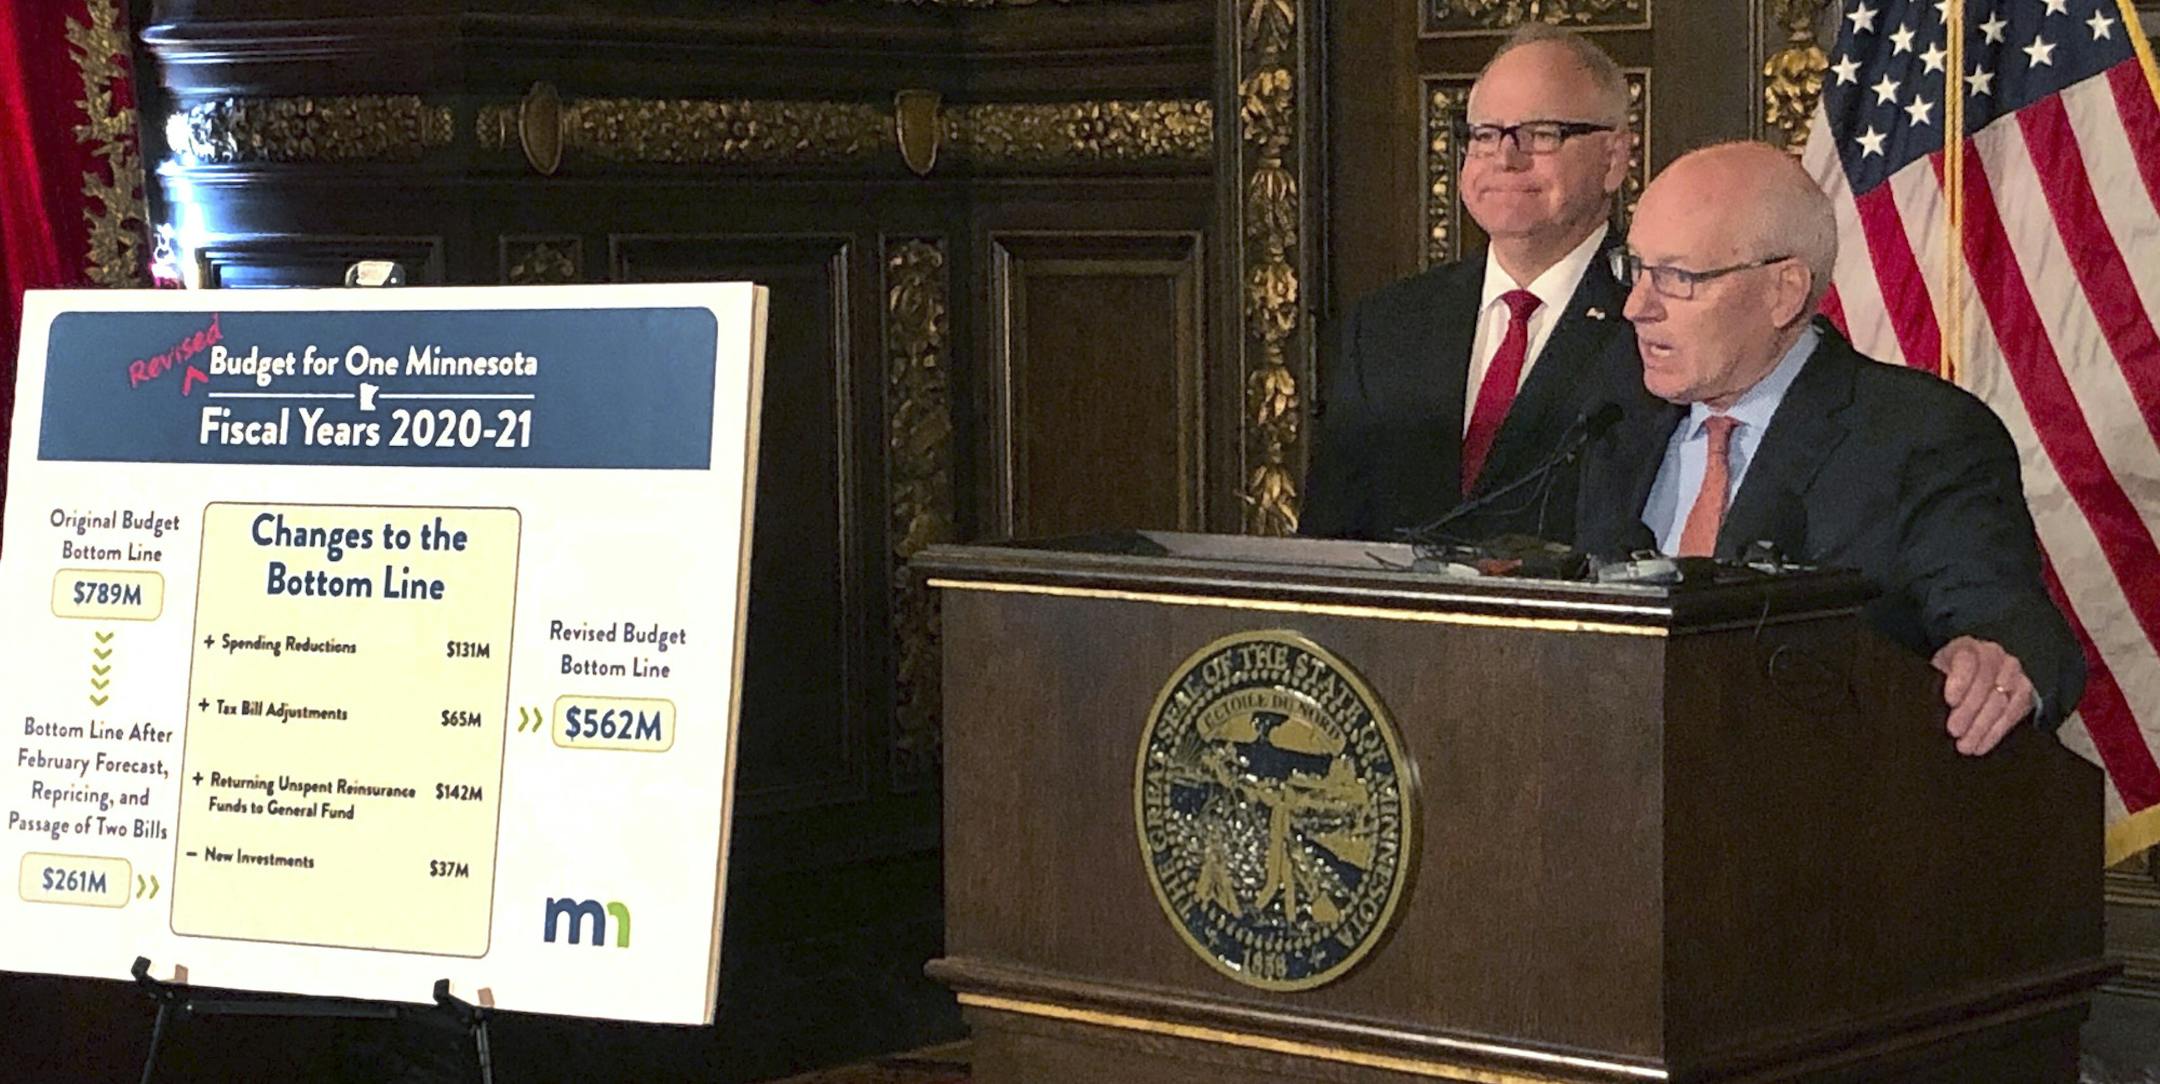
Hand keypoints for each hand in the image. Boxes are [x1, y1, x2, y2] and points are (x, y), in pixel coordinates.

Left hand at [1930, 635, 2032, 755]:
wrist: (1977, 675)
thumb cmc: (1950, 676)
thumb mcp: (1937, 673)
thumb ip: (1934, 682)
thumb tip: (1929, 704)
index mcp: (1967, 647)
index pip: (1967, 661)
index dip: (1959, 681)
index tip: (1950, 701)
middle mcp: (1993, 654)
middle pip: (1984, 684)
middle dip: (1968, 711)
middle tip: (1954, 731)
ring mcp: (2012, 671)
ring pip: (1999, 701)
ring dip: (1981, 726)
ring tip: (1966, 745)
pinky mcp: (2025, 690)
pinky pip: (2013, 713)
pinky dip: (1996, 732)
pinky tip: (1982, 744)